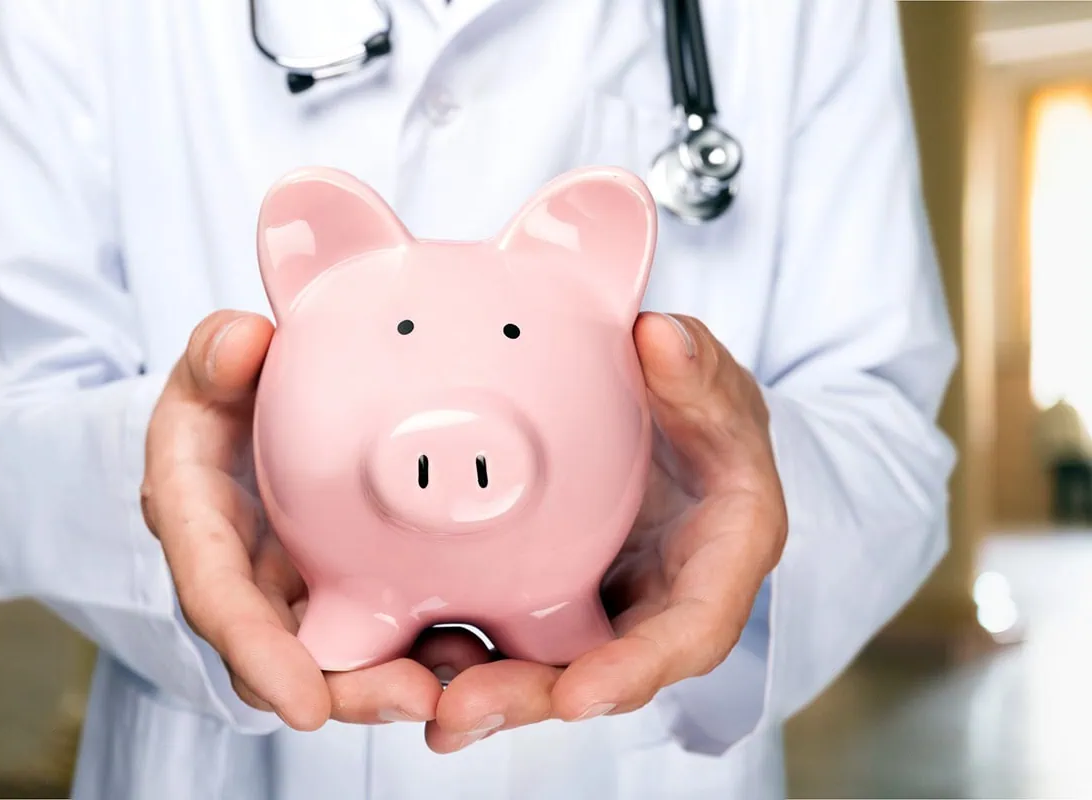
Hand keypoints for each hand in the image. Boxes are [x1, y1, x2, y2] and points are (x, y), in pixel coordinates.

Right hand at [141, 310, 488, 728]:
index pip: (221, 602)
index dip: (258, 656)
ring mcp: (306, 587)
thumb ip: (214, 355)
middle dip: (351, 691)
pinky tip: (487, 644)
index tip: (302, 704)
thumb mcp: (206, 370)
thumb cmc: (221, 399)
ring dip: (406, 677)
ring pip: (350, 655)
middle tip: (416, 697)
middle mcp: (252, 578)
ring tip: (470, 680)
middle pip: (293, 658)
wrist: (246, 419)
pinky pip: (391, 624)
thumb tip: (243, 343)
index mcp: (201, 529)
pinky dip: (434, 640)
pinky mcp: (354, 582)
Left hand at [426, 311, 787, 751]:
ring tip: (424, 707)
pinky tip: (404, 661)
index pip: (686, 634)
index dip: (634, 671)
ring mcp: (602, 606)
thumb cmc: (706, 412)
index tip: (577, 695)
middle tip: (460, 713)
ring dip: (486, 691)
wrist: (677, 427)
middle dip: (532, 698)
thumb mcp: (712, 385)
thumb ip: (695, 371)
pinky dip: (464, 653)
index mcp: (716, 565)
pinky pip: (510, 633)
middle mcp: (657, 605)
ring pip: (547, 666)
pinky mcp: (553, 596)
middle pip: (601, 674)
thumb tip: (660, 338)